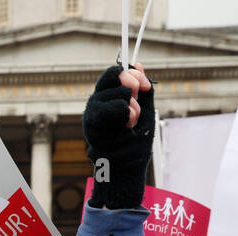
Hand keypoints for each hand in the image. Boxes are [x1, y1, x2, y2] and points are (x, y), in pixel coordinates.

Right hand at [83, 62, 153, 209]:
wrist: (127, 169)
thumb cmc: (134, 144)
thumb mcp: (145, 112)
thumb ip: (142, 90)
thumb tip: (138, 64)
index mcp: (108, 98)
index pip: (115, 73)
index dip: (132, 73)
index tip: (145, 86)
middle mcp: (97, 103)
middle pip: (111, 76)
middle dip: (131, 83)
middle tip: (138, 98)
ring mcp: (93, 114)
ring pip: (114, 93)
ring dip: (131, 105)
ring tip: (132, 122)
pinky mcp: (92, 126)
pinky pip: (110, 109)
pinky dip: (124, 114)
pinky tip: (127, 124)